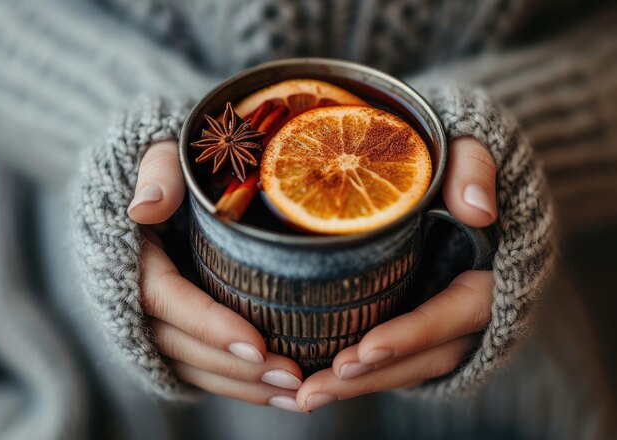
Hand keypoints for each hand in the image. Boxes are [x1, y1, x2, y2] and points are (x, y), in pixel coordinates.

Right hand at [128, 140, 303, 411]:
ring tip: (295, 396)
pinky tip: (278, 392)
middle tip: (292, 378)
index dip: (208, 325)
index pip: (166, 299)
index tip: (256, 345)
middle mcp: (135, 296)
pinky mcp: (175, 327)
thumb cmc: (167, 161)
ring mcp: (154, 318)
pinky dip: (236, 382)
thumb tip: (146, 206)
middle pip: (182, 344)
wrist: (157, 180)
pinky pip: (200, 364)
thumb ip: (156, 172)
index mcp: (130, 256)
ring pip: (192, 364)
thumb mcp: (159, 153)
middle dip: (236, 368)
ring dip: (242, 386)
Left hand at [295, 137, 497, 410]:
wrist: (450, 176)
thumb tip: (477, 209)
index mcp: (487, 274)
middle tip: (313, 389)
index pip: (455, 315)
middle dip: (370, 376)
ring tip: (303, 395)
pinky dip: (356, 372)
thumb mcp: (472, 150)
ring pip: (405, 366)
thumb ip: (476, 168)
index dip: (413, 335)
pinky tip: (310, 379)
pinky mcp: (414, 319)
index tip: (365, 348)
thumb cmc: (456, 163)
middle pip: (423, 356)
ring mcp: (440, 321)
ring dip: (355, 385)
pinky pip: (391, 357)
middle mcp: (466, 310)